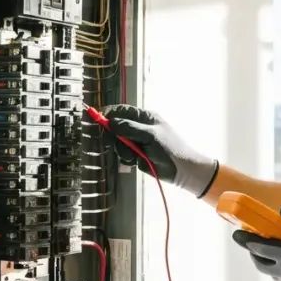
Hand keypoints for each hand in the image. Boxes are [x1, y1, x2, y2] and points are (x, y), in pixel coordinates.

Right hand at [100, 104, 218, 197]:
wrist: (182, 170)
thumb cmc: (170, 148)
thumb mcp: (150, 135)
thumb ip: (129, 128)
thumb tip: (109, 122)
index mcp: (145, 117)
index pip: (122, 110)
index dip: (108, 114)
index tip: (98, 120)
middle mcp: (139, 127)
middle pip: (116, 127)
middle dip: (114, 136)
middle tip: (112, 143)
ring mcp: (137, 141)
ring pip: (118, 142)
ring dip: (122, 150)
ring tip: (134, 155)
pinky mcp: (136, 154)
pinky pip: (123, 154)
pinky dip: (126, 158)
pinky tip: (135, 161)